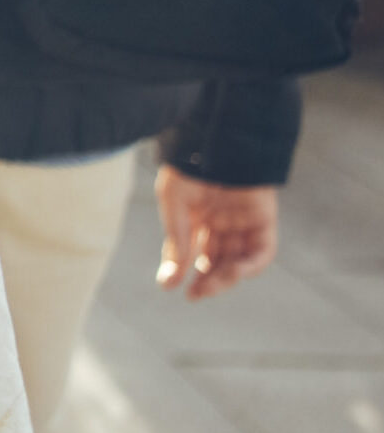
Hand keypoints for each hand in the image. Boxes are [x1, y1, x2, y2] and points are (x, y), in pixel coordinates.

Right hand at [154, 165, 278, 300]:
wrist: (219, 138)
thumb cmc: (190, 165)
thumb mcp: (174, 203)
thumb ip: (176, 240)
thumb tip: (168, 281)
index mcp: (194, 214)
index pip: (188, 250)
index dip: (180, 269)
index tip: (169, 286)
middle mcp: (219, 221)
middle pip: (215, 260)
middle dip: (207, 280)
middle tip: (195, 294)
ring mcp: (241, 222)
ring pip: (236, 260)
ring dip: (225, 277)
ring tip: (211, 284)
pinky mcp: (263, 220)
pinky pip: (261, 251)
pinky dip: (250, 266)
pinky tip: (234, 272)